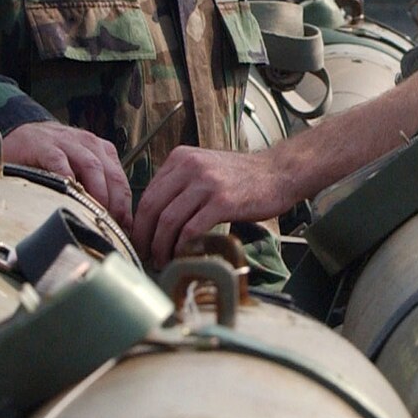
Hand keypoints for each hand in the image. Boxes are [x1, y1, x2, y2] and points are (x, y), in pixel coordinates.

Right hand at [0, 121, 133, 230]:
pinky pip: (60, 162)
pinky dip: (68, 179)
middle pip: (112, 174)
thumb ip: (95, 188)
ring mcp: (68, 143)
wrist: (21, 135)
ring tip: (98, 214)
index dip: (125, 206)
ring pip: (92, 167)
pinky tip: (70, 196)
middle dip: (117, 203)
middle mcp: (89, 144)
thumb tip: (111, 223)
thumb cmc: (53, 159)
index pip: (120, 180)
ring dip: (99, 193)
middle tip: (114, 225)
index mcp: (101, 151)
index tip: (125, 228)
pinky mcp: (45, 146)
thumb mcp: (79, 169)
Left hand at [133, 146, 297, 266]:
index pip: (148, 193)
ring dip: (161, 245)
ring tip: (162, 260)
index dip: (139, 222)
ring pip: (168, 220)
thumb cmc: (242, 177)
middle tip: (145, 254)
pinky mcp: (222, 201)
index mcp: (181, 158)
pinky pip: (192, 228)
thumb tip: (155, 218)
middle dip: (144, 237)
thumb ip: (180, 186)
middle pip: (152, 207)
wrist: (278, 173)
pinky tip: (183, 255)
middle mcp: (190, 167)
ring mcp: (207, 183)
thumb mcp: (205, 169)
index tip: (140, 240)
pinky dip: (182, 246)